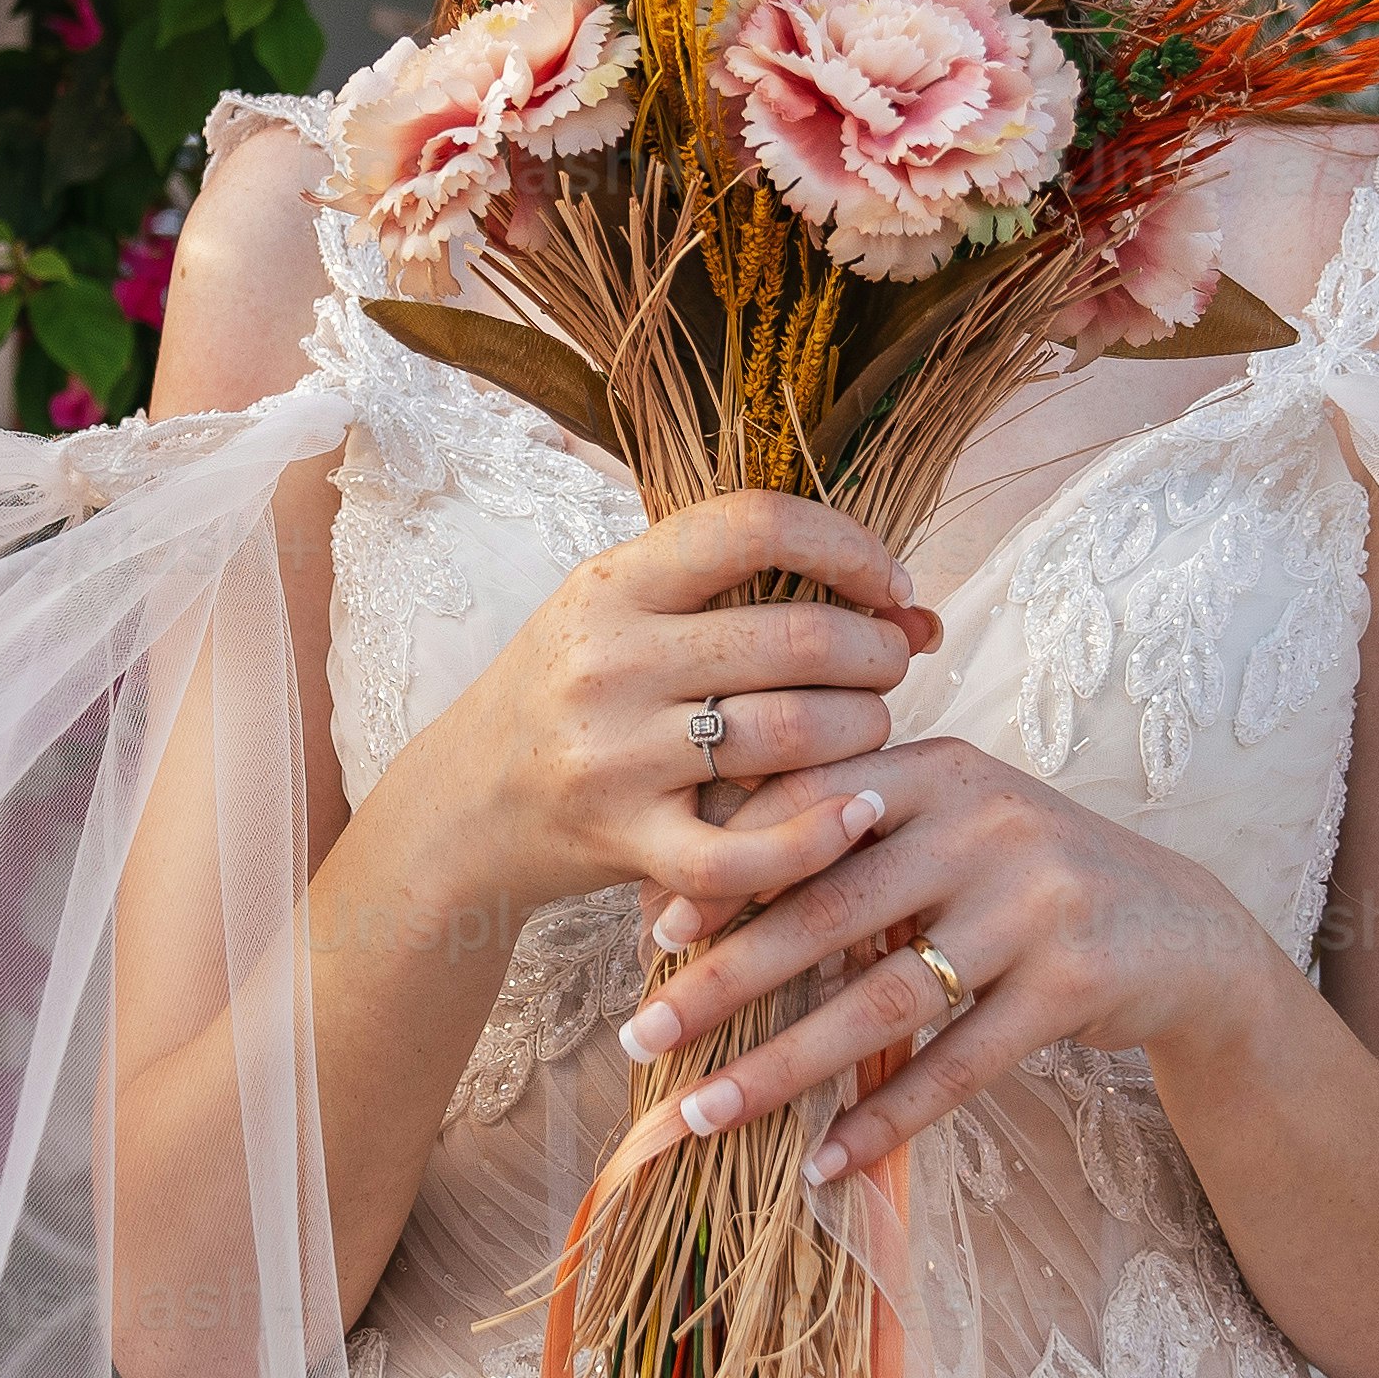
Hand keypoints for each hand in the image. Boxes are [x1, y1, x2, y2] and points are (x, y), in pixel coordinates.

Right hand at [420, 484, 940, 924]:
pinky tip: (856, 813)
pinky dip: (821, 836)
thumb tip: (915, 606)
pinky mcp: (626, 844)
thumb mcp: (621, 616)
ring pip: (792, 734)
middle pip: (797, 639)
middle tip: (888, 665)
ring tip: (866, 727)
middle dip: (876, 652)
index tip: (889, 585)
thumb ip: (743, 597)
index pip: (755, 526)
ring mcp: (616, 757)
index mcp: (613, 585)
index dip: (850, 547)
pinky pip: (749, 851)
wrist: (464, 806)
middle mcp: (611, 662)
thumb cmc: (567, 694)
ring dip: (864, 730)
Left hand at [612, 740, 1290, 1191]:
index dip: (730, 872)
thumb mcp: (954, 830)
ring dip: (783, 1068)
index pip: (812, 813)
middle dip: (726, 982)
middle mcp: (987, 824)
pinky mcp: (1074, 985)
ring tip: (705, 1116)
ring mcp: (1036, 904)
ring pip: (883, 1000)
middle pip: (829, 911)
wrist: (1183, 933)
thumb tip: (693, 903)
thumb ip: (853, 844)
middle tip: (642, 1036)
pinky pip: (958, 1067)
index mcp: (940, 769)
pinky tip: (825, 1164)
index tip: (655, 935)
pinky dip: (887, 1121)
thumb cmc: (1029, 882)